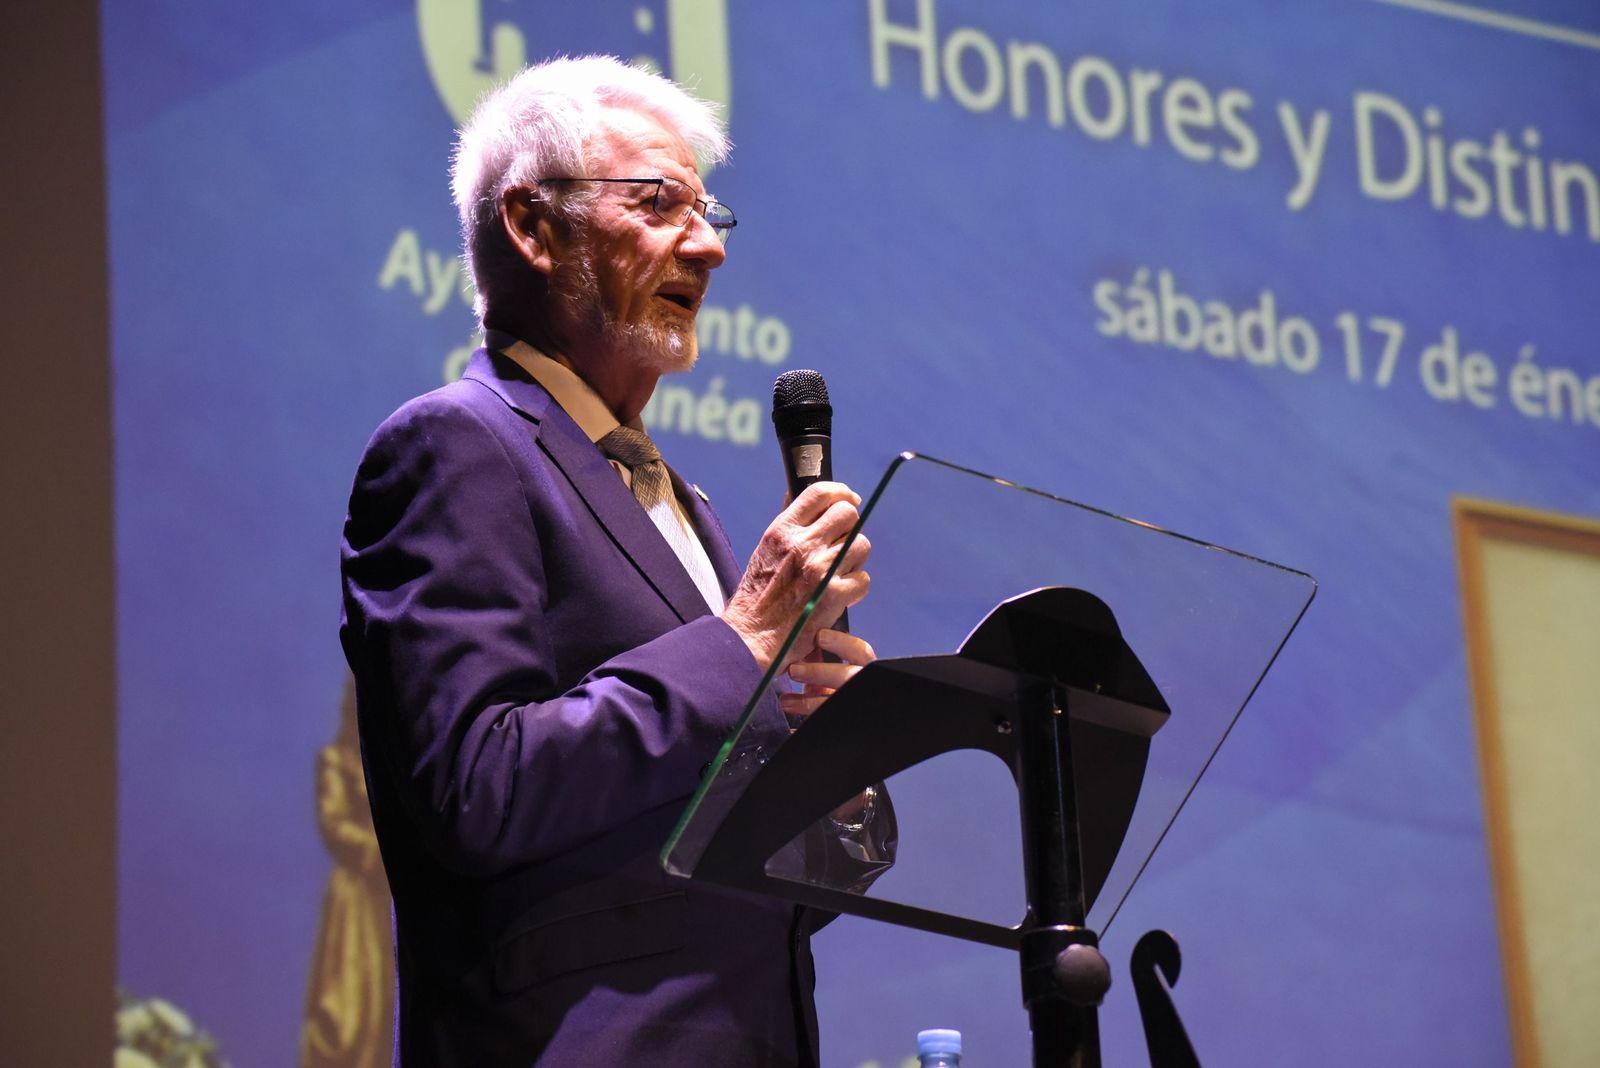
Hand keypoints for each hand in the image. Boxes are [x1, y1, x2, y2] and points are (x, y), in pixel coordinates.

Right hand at [722, 482, 870, 672]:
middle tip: (841, 543)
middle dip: (849, 527)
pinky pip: (863, 578)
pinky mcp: (834, 595)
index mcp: (783, 530)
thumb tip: (798, 495)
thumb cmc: (758, 594)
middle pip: (848, 515)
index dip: (841, 492)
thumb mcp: (766, 549)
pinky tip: (839, 593)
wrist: (752, 635)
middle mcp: (803, 545)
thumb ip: (788, 524)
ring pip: (861, 545)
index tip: (849, 500)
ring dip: (854, 558)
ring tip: (838, 571)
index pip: (820, 493)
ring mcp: (821, 569)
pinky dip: (855, 587)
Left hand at [779, 629, 875, 722]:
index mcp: (862, 670)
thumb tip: (798, 643)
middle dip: (820, 672)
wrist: (842, 726)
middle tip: (793, 670)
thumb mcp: (828, 672)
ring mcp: (851, 709)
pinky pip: (825, 728)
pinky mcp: (843, 729)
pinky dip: (804, 727)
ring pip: (834, 704)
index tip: (819, 637)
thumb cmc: (832, 688)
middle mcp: (860, 688)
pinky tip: (793, 727)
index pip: (860, 652)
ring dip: (807, 702)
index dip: (841, 642)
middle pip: (848, 677)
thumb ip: (818, 659)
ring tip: (786, 701)